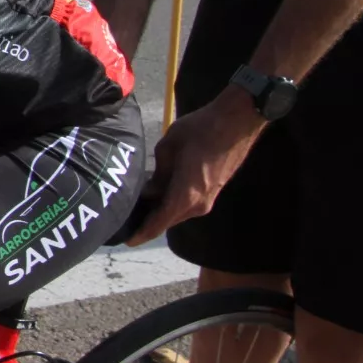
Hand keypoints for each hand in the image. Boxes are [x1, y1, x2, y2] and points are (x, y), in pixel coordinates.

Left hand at [125, 91, 263, 245]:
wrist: (237, 122)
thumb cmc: (200, 130)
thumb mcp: (168, 148)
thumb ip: (158, 174)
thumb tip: (149, 192)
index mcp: (186, 196)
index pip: (158, 223)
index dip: (141, 233)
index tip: (126, 241)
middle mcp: (198, 205)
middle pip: (167, 220)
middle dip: (147, 221)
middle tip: (125, 218)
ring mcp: (208, 199)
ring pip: (177, 212)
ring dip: (160, 210)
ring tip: (137, 205)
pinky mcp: (213, 191)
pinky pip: (187, 203)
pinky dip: (171, 202)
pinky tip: (157, 193)